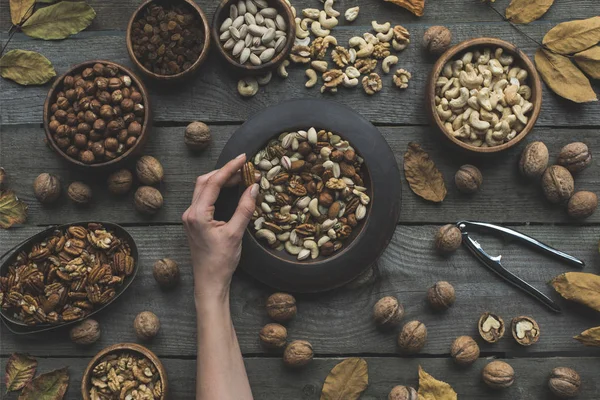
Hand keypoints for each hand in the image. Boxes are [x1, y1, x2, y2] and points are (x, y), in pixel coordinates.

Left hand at [183, 154, 257, 299]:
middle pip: (205, 181)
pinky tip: (230, 190)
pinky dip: (217, 190)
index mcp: (197, 214)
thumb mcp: (235, 234)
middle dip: (224, 171)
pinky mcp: (195, 222)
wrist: (209, 282)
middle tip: (244, 166)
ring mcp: (191, 217)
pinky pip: (204, 198)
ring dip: (220, 179)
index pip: (214, 182)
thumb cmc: (220, 262)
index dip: (230, 168)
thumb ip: (244, 209)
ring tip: (240, 176)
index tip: (243, 158)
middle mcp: (190, 212)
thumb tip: (254, 187)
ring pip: (203, 188)